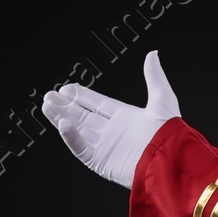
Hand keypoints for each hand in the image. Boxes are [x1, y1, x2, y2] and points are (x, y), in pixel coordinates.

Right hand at [42, 50, 179, 188]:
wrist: (171, 161)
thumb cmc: (171, 134)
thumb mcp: (162, 99)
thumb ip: (154, 77)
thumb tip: (152, 55)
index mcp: (126, 118)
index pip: (97, 104)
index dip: (81, 96)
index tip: (67, 88)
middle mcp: (114, 132)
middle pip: (83, 116)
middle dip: (66, 106)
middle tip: (50, 96)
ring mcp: (106, 147)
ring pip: (77, 130)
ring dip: (61, 117)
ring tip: (47, 105)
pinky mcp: (101, 162)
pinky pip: (81, 147)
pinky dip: (70, 136)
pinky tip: (62, 123)